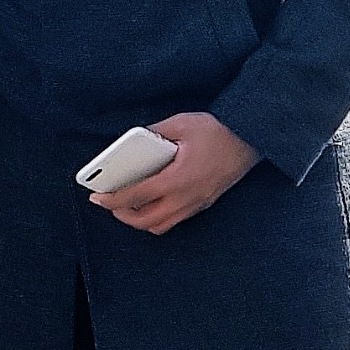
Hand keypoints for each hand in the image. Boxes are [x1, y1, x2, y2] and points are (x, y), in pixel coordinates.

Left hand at [89, 111, 258, 235]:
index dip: (113, 199)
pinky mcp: (204, 204)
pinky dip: (157, 217)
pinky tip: (151, 202)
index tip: (97, 198)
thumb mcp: (181, 123)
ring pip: (162, 226)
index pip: (138, 196)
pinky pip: (175, 220)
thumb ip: (154, 132)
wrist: (252, 140)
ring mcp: (197, 204)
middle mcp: (187, 198)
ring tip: (127, 205)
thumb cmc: (219, 131)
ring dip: (141, 220)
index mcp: (178, 179)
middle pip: (147, 221)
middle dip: (123, 216)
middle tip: (109, 203)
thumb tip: (134, 139)